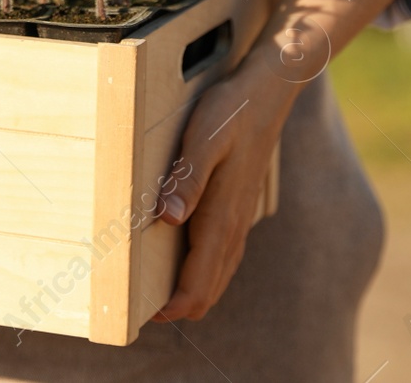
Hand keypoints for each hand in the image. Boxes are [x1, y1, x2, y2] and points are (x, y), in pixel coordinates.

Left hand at [151, 65, 294, 321]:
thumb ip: (186, 179)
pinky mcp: (239, 206)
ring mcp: (239, 218)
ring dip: (194, 292)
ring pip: (219, 273)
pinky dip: (206, 273)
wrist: (268, 94)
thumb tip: (166, 218)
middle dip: (181, 306)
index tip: (145, 317)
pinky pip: (224, 254)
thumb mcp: (202, 138)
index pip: (199, 280)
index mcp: (221, 216)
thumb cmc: (230, 112)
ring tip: (163, 301)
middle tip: (143, 315)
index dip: (175, 305)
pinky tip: (193, 269)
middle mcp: (233, 225)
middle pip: (210, 286)